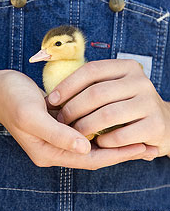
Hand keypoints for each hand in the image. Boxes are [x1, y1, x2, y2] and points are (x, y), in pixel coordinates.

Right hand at [0, 70, 148, 168]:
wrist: (0, 89)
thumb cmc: (13, 100)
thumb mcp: (31, 116)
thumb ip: (57, 135)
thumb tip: (86, 147)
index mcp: (49, 152)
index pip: (91, 159)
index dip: (118, 155)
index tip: (141, 148)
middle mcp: (57, 148)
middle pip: (96, 154)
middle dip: (122, 150)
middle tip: (147, 146)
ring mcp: (59, 137)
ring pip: (93, 143)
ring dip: (115, 139)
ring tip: (138, 137)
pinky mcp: (61, 125)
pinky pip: (86, 131)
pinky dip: (102, 129)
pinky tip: (115, 123)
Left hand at [47, 59, 168, 159]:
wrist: (162, 122)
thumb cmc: (127, 105)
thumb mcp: (114, 89)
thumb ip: (93, 87)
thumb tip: (55, 96)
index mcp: (126, 67)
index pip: (91, 70)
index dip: (68, 85)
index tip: (52, 100)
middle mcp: (140, 81)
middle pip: (96, 93)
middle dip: (72, 109)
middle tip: (61, 121)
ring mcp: (149, 102)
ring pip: (107, 115)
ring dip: (84, 127)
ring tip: (75, 134)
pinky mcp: (155, 125)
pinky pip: (120, 135)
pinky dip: (104, 142)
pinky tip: (98, 143)